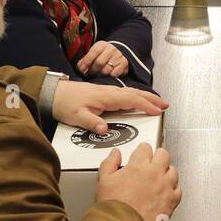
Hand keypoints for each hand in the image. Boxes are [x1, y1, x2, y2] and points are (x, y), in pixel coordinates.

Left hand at [52, 80, 167, 134]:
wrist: (54, 92)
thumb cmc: (65, 103)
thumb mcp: (77, 116)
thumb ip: (91, 122)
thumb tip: (105, 129)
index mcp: (106, 97)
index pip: (131, 100)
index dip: (146, 105)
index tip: (158, 111)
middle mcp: (109, 92)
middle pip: (135, 93)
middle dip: (152, 99)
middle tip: (166, 105)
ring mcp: (107, 91)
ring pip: (131, 92)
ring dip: (146, 97)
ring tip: (158, 103)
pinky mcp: (104, 93)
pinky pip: (125, 94)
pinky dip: (136, 96)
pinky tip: (138, 101)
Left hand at [79, 41, 128, 77]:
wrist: (116, 55)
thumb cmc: (101, 56)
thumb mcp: (93, 54)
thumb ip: (85, 60)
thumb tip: (80, 68)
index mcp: (102, 45)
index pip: (94, 52)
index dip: (86, 61)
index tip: (81, 69)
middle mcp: (111, 49)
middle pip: (99, 62)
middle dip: (92, 70)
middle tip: (89, 74)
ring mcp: (118, 56)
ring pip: (107, 70)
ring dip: (100, 75)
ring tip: (97, 75)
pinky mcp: (124, 63)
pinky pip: (115, 74)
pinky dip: (109, 76)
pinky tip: (106, 76)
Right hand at [95, 142, 181, 220]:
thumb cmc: (114, 208)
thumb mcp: (104, 181)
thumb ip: (110, 163)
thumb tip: (115, 153)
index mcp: (139, 166)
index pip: (145, 147)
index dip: (142, 150)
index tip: (140, 154)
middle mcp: (155, 173)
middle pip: (164, 154)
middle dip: (157, 156)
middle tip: (152, 161)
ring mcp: (166, 187)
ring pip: (173, 171)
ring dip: (166, 172)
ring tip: (159, 177)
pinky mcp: (172, 201)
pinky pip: (178, 189)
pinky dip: (173, 189)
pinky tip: (165, 192)